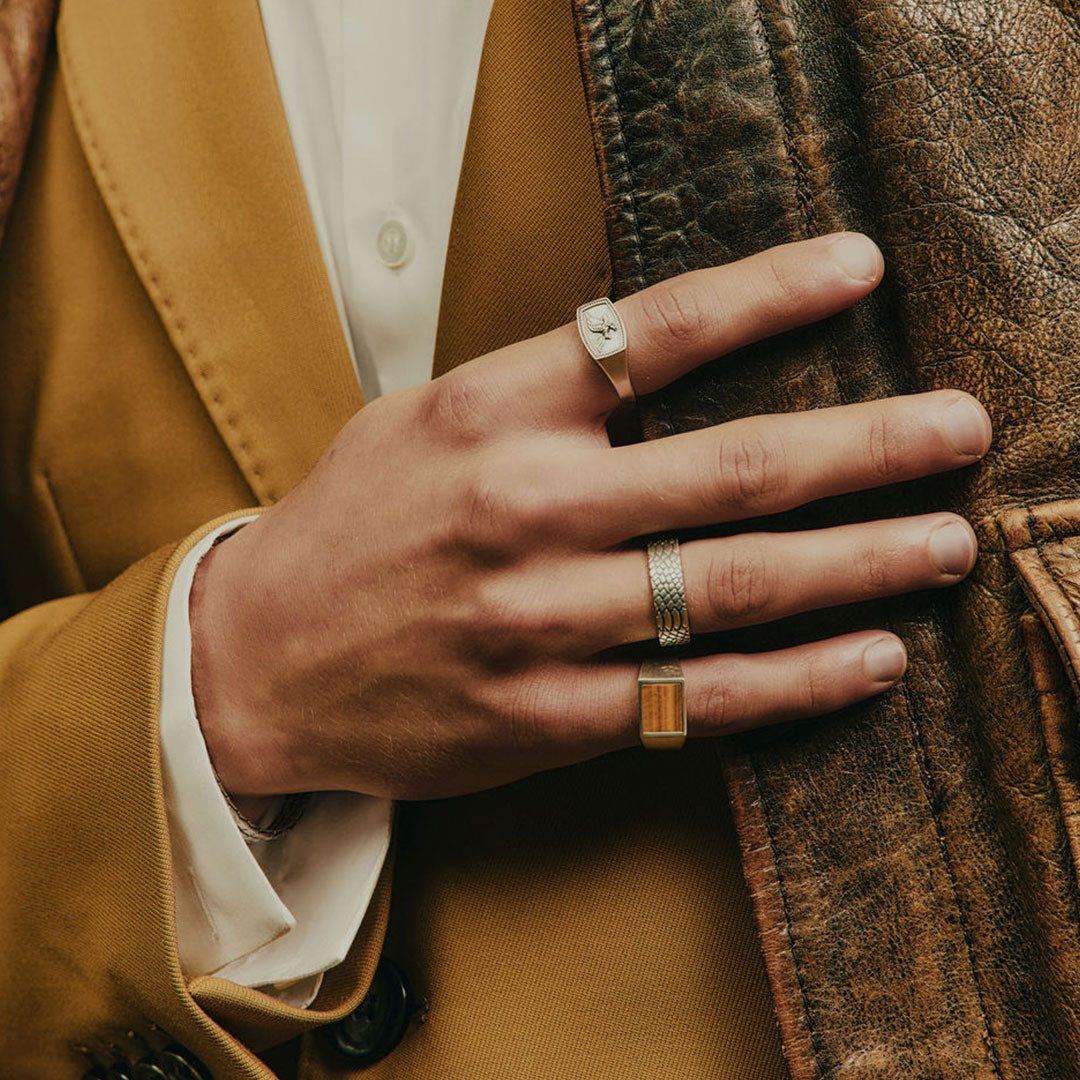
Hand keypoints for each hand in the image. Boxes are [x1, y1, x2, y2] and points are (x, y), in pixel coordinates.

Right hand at [190, 232, 990, 802]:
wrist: (256, 660)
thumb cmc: (349, 527)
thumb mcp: (421, 420)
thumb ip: (532, 392)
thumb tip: (650, 353)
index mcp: (491, 414)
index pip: (655, 332)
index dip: (771, 293)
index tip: (861, 270)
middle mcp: (523, 509)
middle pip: (733, 470)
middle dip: (868, 447)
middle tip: (961, 431)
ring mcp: (537, 620)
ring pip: (733, 588)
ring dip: (859, 565)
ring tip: (945, 545)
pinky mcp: (542, 717)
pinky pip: (695, 697)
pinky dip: (797, 681)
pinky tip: (872, 658)